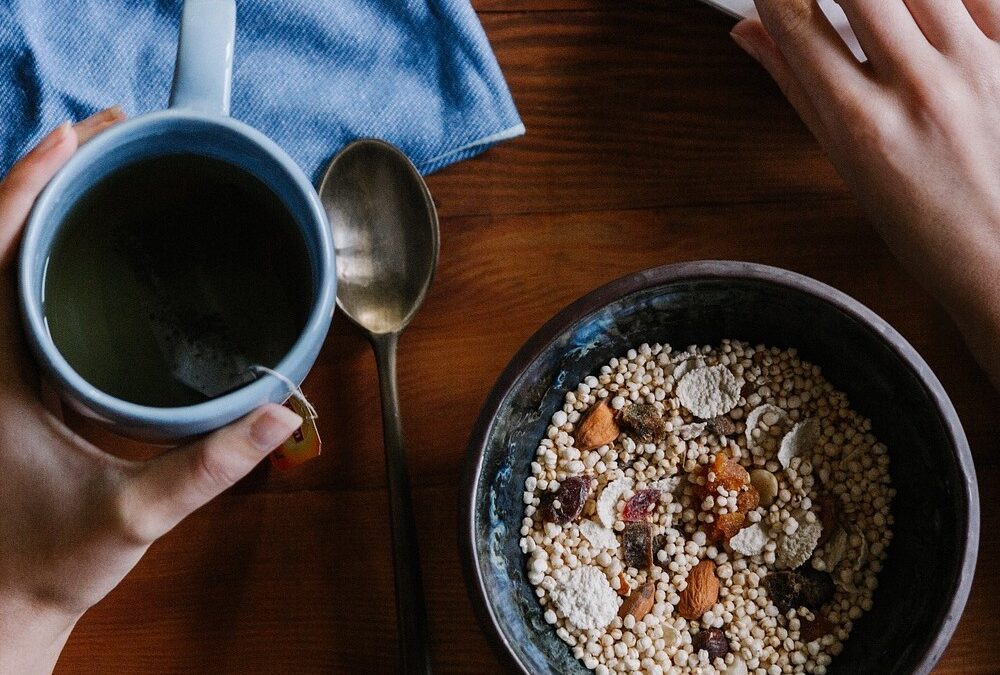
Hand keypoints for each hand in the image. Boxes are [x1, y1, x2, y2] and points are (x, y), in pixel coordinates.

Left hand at [0, 109, 302, 673]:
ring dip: (46, 207)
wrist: (3, 602)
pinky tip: (89, 245)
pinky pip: (19, 294)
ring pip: (4, 262)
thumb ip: (208, 467)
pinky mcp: (11, 379)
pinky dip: (46, 251)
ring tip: (100, 167)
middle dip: (47, 175)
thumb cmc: (49, 561)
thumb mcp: (132, 515)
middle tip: (109, 134)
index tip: (76, 136)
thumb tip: (278, 414)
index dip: (29, 186)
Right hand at [732, 0, 999, 385]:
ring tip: (879, 18)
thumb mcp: (844, 160)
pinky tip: (928, 19)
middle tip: (830, 6)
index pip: (796, 19)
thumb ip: (795, 83)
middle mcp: (918, 89)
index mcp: (861, 124)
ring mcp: (977, 66)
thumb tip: (749, 30)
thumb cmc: (924, 221)